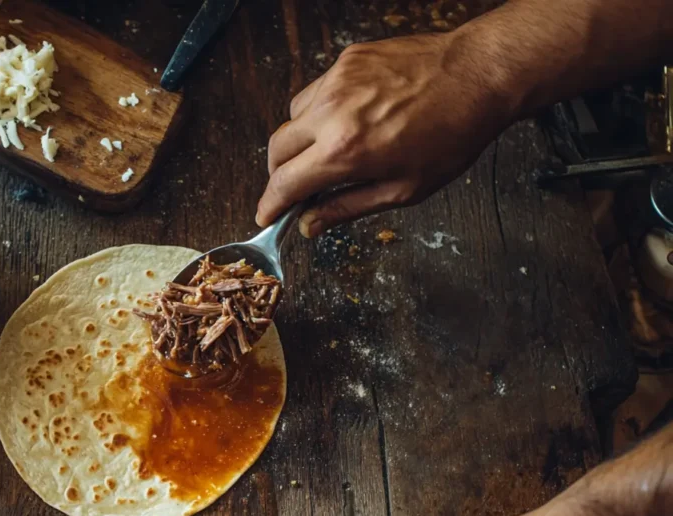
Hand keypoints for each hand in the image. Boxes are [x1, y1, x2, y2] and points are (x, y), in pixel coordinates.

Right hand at [256, 31, 513, 235]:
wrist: (480, 76)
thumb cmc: (452, 135)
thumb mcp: (403, 189)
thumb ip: (347, 207)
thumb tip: (310, 225)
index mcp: (344, 151)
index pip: (284, 183)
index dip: (270, 204)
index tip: (266, 215)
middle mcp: (331, 112)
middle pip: (276, 149)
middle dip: (279, 174)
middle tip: (296, 189)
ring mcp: (337, 81)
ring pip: (292, 118)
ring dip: (298, 142)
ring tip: (326, 152)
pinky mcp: (346, 60)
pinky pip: (315, 91)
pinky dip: (318, 112)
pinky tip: (344, 121)